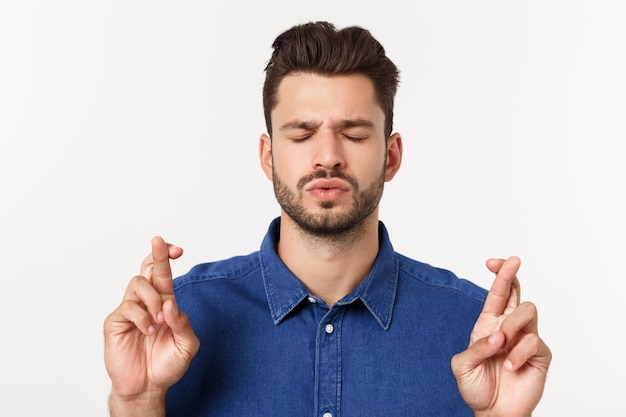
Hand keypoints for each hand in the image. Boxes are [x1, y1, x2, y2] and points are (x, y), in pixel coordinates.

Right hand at [104, 237, 199, 412]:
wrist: (147, 388)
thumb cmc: (167, 365)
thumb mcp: (187, 345)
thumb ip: (183, 323)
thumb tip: (170, 304)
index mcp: (165, 303)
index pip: (164, 273)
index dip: (167, 257)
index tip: (178, 250)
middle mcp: (147, 302)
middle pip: (148, 268)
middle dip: (156, 253)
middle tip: (159, 242)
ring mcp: (131, 310)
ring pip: (138, 283)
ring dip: (152, 298)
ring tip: (159, 321)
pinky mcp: (116, 322)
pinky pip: (128, 307)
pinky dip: (142, 317)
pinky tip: (148, 330)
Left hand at [451, 257, 551, 416]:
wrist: (493, 411)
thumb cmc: (476, 386)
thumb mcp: (462, 365)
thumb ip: (475, 348)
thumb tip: (497, 336)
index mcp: (489, 324)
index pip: (497, 293)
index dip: (498, 274)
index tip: (493, 261)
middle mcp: (508, 327)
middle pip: (516, 292)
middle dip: (512, 274)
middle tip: (512, 262)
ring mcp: (525, 339)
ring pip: (528, 310)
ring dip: (512, 324)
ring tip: (501, 344)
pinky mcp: (539, 354)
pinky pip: (534, 341)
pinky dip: (518, 353)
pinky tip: (510, 366)